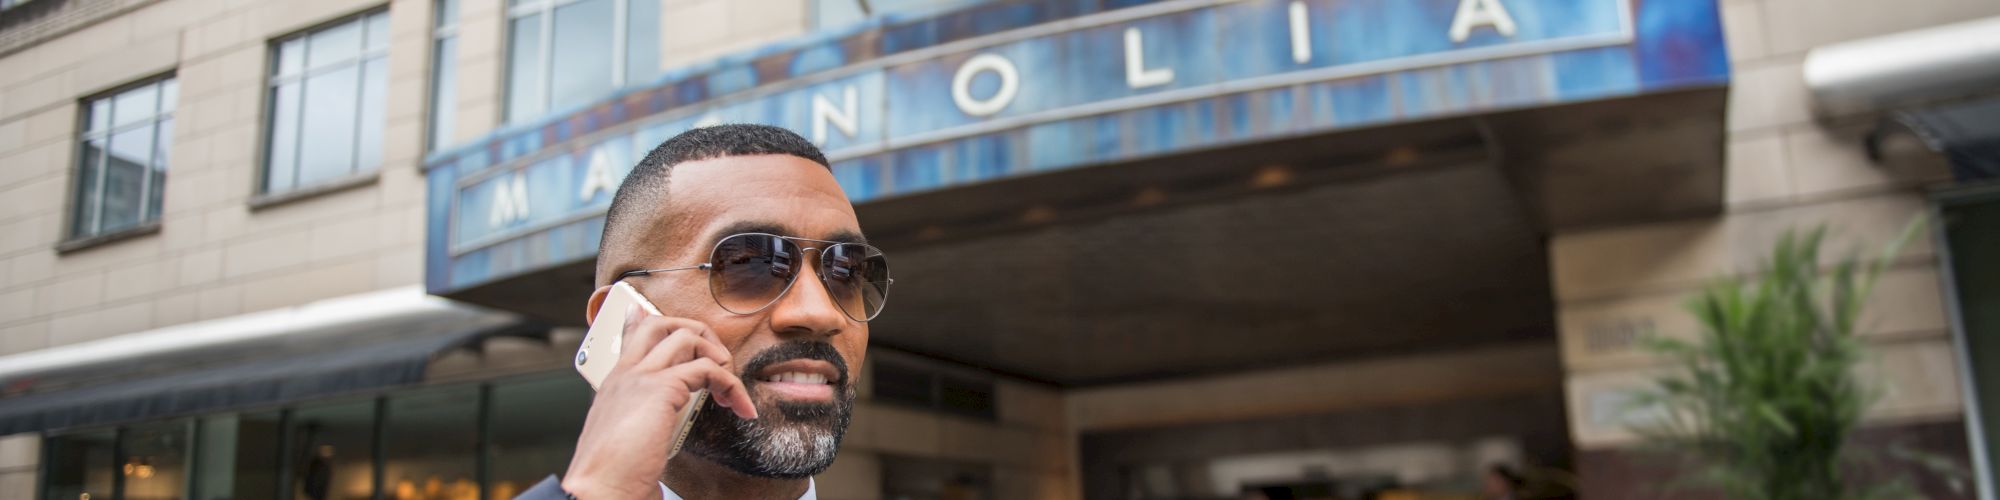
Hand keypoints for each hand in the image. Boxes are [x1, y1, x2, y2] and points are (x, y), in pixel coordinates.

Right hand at [561, 305, 758, 498]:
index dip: (648, 320)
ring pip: (686, 336)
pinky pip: (709, 369)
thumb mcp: (623, 441)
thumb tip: (653, 434)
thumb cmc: (611, 476)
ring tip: (729, 386)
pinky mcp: (661, 388)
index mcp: (613, 384)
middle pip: (660, 324)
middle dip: (697, 332)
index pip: (631, 336)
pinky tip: (739, 407)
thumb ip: (639, 422)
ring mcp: (641, 377)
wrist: (600, 491)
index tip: (659, 316)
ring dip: (718, 355)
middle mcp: (625, 374)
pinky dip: (732, 385)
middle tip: (717, 360)